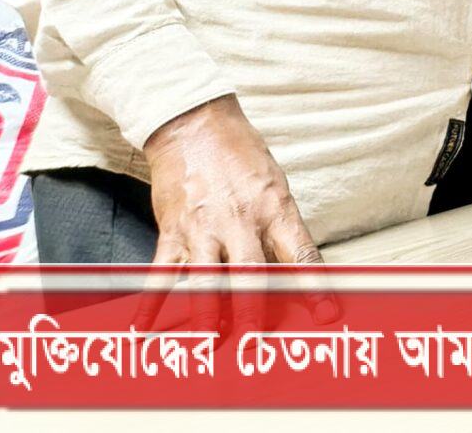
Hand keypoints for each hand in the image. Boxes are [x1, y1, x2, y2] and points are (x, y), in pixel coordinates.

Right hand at [136, 96, 335, 333]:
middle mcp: (241, 223)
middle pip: (250, 276)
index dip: (315, 287)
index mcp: (275, 210)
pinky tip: (144, 329)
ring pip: (205, 281)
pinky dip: (152, 304)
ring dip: (206, 317)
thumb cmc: (242, 157)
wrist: (194, 124)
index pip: (301, 254)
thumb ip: (281, 228)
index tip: (327, 315)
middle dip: (254, 314)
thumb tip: (293, 271)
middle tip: (256, 347)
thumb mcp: (275, 186)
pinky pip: (161, 274)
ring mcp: (203, 229)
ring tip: (207, 345)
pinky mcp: (172, 231)